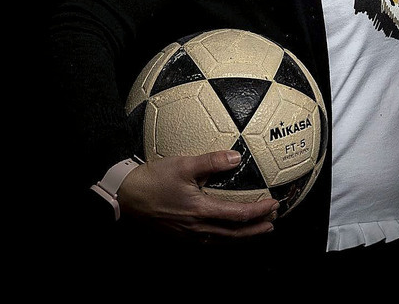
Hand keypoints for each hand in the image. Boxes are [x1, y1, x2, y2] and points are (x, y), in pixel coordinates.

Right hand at [117, 150, 278, 239]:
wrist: (125, 196)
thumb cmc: (153, 179)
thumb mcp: (183, 165)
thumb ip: (211, 161)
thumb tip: (236, 157)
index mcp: (200, 211)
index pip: (238, 215)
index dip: (259, 211)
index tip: (274, 203)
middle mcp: (196, 228)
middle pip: (234, 234)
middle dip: (256, 230)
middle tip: (273, 223)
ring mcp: (187, 235)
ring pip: (222, 241)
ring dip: (243, 237)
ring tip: (257, 231)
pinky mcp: (179, 236)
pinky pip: (209, 242)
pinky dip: (226, 239)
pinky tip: (229, 235)